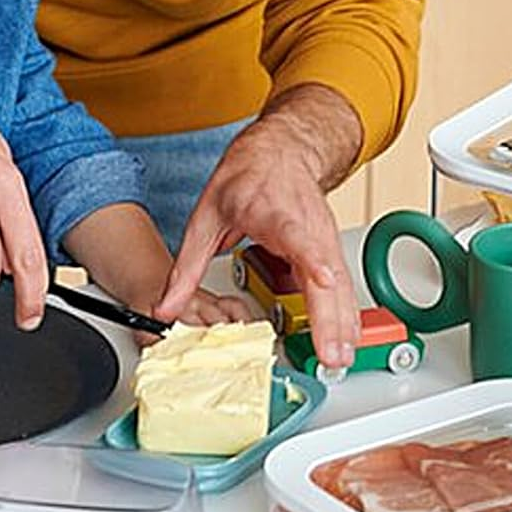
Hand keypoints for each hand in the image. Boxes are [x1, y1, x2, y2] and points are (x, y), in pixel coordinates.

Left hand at [156, 90, 362, 368]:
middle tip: (330, 355)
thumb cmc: (248, 176)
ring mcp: (322, 241)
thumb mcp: (206, 216)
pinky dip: (345, 314)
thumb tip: (165, 306)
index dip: (313, 260)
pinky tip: (346, 341)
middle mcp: (307, 229)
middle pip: (326, 276)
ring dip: (343, 324)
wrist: (278, 151)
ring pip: (338, 286)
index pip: (300, 239)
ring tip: (339, 360)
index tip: (321, 277)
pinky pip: (339, 287)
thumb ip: (185, 267)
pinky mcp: (328, 251)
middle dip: (331, 317)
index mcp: (277, 215)